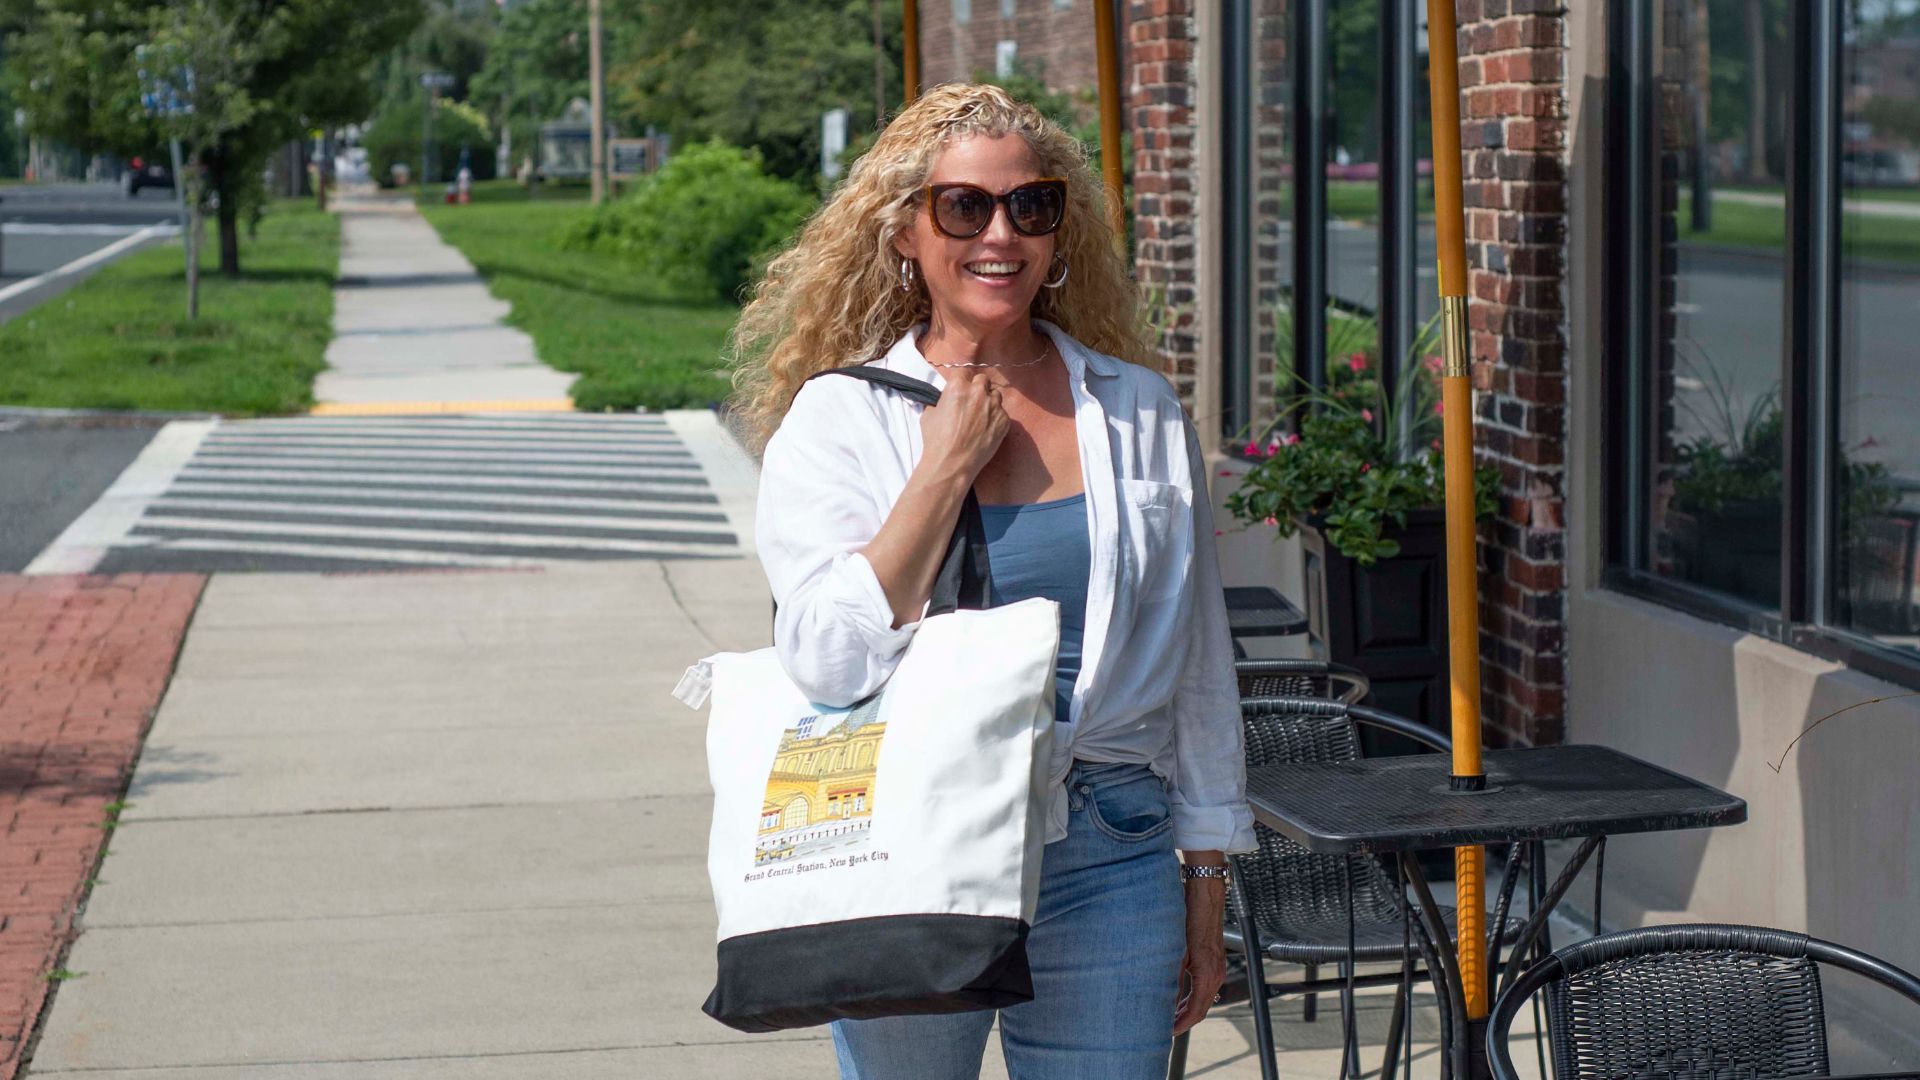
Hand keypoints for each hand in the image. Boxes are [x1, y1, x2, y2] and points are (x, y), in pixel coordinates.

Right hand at [918, 369, 1008, 483]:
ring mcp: (994, 406)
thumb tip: (945, 400)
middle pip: (982, 380)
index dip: (962, 382)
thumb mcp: (929, 414)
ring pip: (995, 395)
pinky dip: (996, 419)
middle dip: (978, 388)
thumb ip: (941, 401)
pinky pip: (1002, 413)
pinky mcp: (1004, 421)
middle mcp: (978, 392)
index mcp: (958, 386)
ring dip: (989, 401)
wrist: (952, 463)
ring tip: (980, 417)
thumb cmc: (936, 440)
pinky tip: (986, 430)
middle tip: (971, 402)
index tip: (961, 390)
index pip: (964, 372)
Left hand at [1173, 875, 1228, 1034]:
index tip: (1167, 1032)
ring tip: (1169, 1017)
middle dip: (1183, 1021)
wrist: (1205, 897)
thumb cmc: (1190, 918)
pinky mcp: (1215, 962)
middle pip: (1201, 1009)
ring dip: (1187, 1009)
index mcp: (1207, 974)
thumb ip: (1171, 977)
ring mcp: (1217, 968)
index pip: (1195, 1011)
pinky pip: (1205, 988)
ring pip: (1203, 999)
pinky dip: (1192, 997)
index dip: (1181, 1024)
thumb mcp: (1176, 951)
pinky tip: (1179, 998)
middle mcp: (1216, 974)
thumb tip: (1162, 999)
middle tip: (1165, 1029)